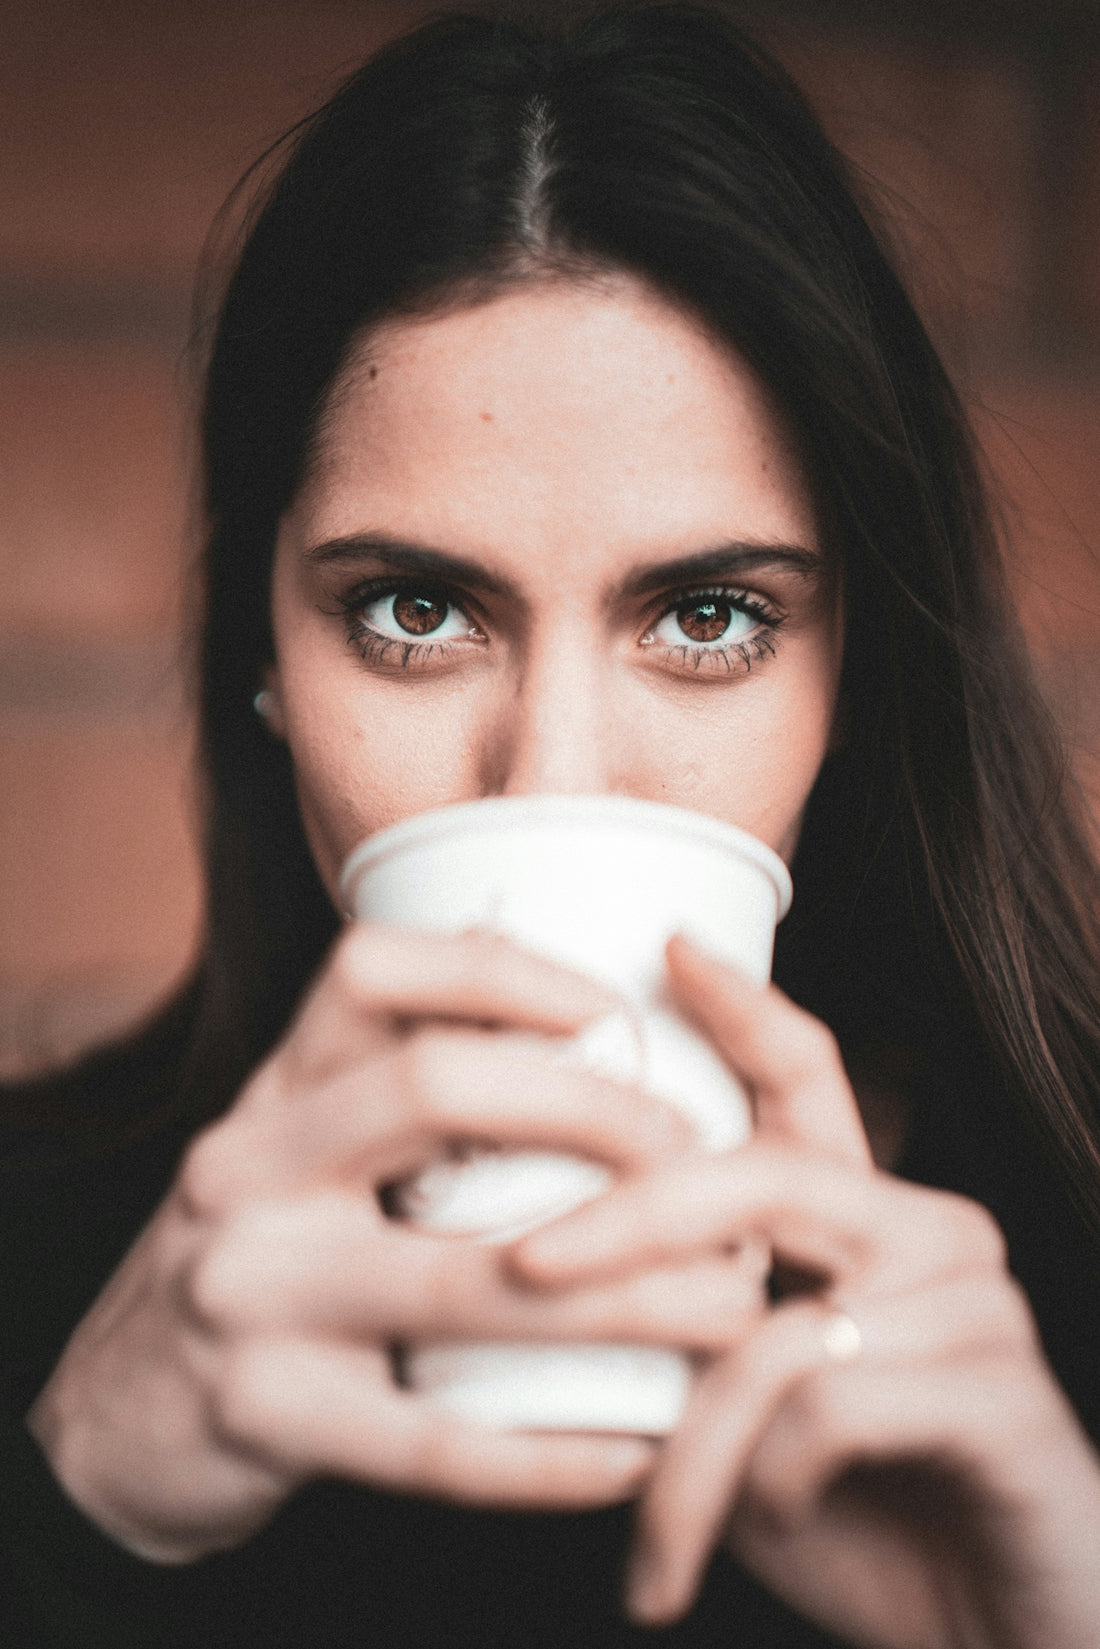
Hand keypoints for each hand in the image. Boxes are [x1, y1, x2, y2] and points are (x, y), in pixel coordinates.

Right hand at [27, 925, 763, 1563]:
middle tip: (693, 1158)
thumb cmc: (254, 1264)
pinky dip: (549, 1453)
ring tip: (725, 1303)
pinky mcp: (265, 1416)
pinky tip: (631, 1451)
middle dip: (596, 1112)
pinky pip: (434, 1440)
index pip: (374, 969)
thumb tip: (573, 1029)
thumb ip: (388, 1098)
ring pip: (470, 1276)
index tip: (616, 1017)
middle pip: (435, 1087)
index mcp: (273, 1091)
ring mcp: (249, 1293)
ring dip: (629, 1292)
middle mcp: (248, 1168)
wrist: (112, 1420)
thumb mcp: (290, 1152)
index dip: (509, 972)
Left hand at [512, 938, 1099, 1648]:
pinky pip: (818, 1409)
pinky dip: (755, 1489)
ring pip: (768, 1326)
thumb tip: (533, 1272)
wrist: (992, 1647)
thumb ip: (679, 1333)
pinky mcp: (1000, 1382)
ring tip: (653, 1547)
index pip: (808, 1074)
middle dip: (627, 1219)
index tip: (665, 947)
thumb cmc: (853, 1522)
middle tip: (526, 1267)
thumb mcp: (740, 1418)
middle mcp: (925, 1229)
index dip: (740, 1005)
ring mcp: (969, 1298)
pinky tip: (760, 1540)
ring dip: (691, 1451)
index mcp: (862, 1218)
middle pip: (760, 1170)